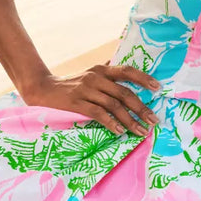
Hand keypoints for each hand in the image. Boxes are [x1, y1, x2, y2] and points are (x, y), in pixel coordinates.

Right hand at [21, 63, 160, 136]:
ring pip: (113, 105)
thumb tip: (125, 69)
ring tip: (140, 131)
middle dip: (141, 108)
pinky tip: (119, 131)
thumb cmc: (70, 85)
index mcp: (101, 70)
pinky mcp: (76, 103)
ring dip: (129, 120)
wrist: (42, 89)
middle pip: (124, 92)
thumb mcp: (89, 75)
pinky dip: (110, 122)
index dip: (143, 79)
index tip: (158, 88)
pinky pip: (98, 113)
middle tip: (153, 121)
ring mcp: (86, 90)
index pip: (127, 71)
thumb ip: (107, 73)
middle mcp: (95, 77)